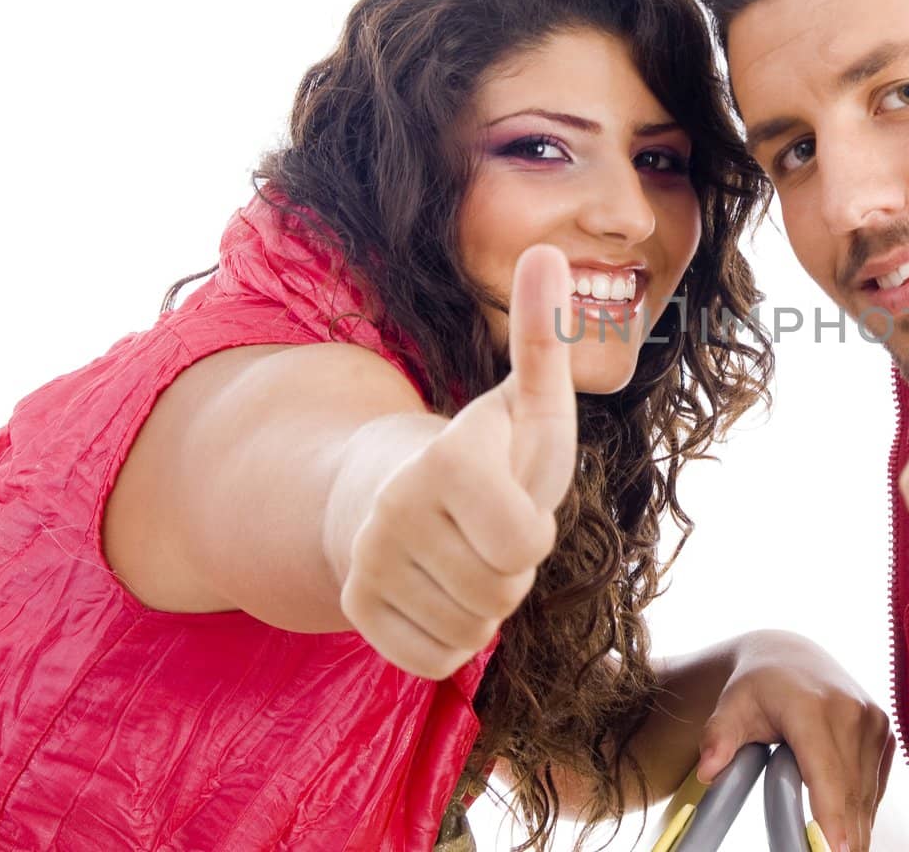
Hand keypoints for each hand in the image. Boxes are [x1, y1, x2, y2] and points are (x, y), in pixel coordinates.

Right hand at [339, 245, 576, 679]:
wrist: (393, 488)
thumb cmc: (487, 449)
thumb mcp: (529, 401)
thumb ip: (545, 337)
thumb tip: (554, 250)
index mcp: (446, 458)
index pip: (525, 545)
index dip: (534, 529)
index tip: (511, 497)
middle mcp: (391, 510)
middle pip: (502, 591)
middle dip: (511, 570)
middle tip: (489, 530)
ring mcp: (365, 561)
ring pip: (471, 627)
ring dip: (484, 602)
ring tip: (465, 554)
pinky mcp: (353, 608)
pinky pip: (434, 659)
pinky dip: (450, 636)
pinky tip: (438, 589)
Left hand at [695, 631, 893, 851]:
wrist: (790, 657)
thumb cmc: (757, 686)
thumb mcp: (730, 708)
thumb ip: (717, 738)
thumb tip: (708, 772)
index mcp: (812, 706)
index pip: (826, 773)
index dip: (832, 818)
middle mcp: (850, 710)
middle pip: (851, 792)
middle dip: (845, 836)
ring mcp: (872, 719)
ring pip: (867, 791)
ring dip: (857, 828)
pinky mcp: (883, 729)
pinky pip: (876, 782)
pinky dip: (864, 809)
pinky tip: (851, 830)